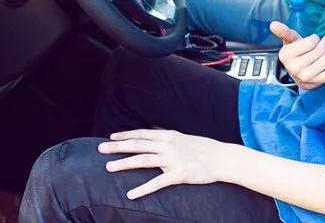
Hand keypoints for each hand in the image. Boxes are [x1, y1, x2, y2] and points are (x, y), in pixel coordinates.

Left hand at [98, 129, 227, 198]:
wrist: (222, 158)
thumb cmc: (204, 148)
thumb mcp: (184, 137)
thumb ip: (168, 136)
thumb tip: (155, 131)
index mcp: (169, 136)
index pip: (142, 133)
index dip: (126, 135)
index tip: (112, 136)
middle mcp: (168, 145)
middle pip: (138, 145)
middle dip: (118, 147)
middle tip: (101, 149)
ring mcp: (173, 160)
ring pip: (143, 160)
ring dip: (124, 163)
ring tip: (109, 167)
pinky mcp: (178, 174)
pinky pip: (157, 182)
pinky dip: (142, 188)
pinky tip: (130, 194)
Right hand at [270, 21, 324, 89]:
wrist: (299, 73)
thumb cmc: (296, 54)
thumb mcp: (289, 42)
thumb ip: (283, 32)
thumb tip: (273, 24)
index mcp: (286, 56)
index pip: (310, 41)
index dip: (315, 38)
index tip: (313, 40)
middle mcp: (295, 68)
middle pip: (321, 50)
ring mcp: (307, 77)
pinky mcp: (319, 82)